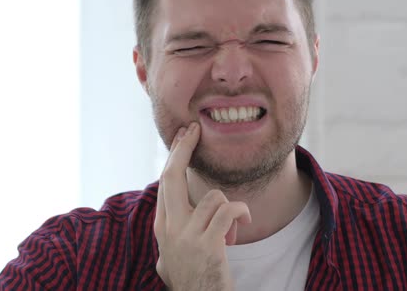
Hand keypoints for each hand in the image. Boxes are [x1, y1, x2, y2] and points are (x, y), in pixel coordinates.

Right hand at [154, 123, 251, 290]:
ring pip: (213, 196)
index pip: (166, 182)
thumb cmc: (192, 278)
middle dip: (184, 149)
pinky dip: (241, 214)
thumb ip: (174, 228)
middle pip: (173, 176)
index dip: (175, 156)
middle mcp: (169, 229)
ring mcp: (187, 237)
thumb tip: (173, 208)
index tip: (184, 136)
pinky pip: (229, 211)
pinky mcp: (208, 245)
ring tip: (231, 229)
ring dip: (229, 208)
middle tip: (195, 130)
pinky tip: (244, 224)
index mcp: (162, 227)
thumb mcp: (172, 253)